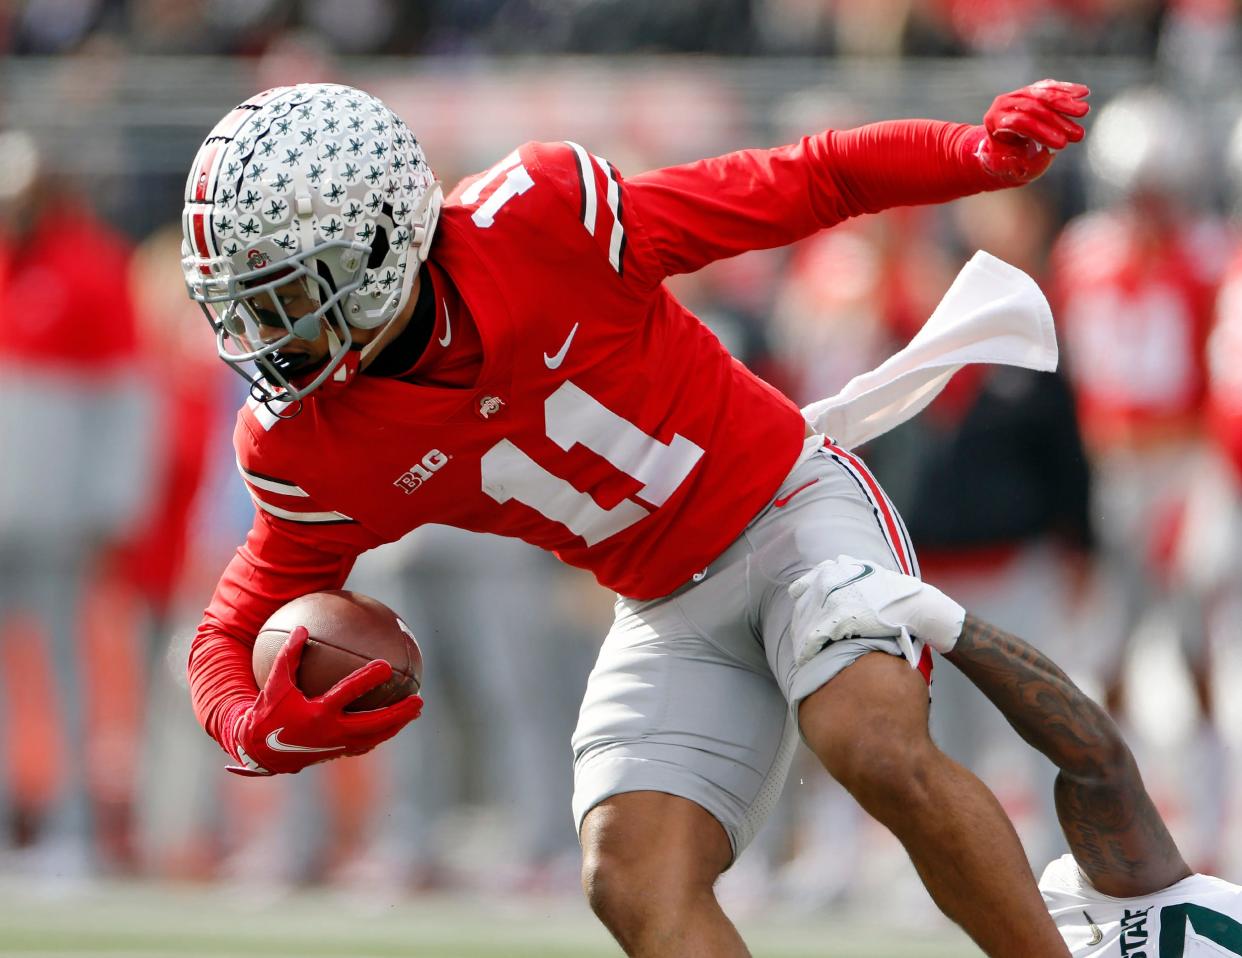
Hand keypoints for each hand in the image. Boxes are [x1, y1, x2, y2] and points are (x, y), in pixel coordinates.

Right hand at [227, 626, 423, 775]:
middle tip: (419, 700)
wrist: (260, 752)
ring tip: (415, 712)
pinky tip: (393, 723)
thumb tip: (303, 628)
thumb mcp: (275, 684)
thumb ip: (288, 655)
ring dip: (396, 725)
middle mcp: (331, 732)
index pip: (347, 694)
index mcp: (317, 713)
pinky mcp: (336, 753)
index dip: (367, 680)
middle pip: (373, 724)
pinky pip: (365, 744)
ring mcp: (336, 746)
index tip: (386, 666)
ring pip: (374, 737)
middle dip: (398, 713)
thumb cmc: (267, 713)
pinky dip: (381, 734)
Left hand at [788, 556, 964, 665]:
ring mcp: (832, 597)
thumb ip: (847, 572)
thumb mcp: (865, 572)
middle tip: (800, 642)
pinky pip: (813, 637)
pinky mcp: (838, 617)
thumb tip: (836, 571)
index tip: (802, 620)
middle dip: (799, 626)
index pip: (801, 588)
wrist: (912, 604)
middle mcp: (828, 579)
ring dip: (800, 641)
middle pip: (801, 608)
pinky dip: (807, 650)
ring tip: (801, 655)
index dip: (801, 606)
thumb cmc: (893, 592)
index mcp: (832, 568)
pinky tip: (805, 660)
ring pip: (804, 623)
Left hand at [974, 79, 1089, 184]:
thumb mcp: (1007, 167)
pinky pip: (1050, 87)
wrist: (1003, 147)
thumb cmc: (1005, 160)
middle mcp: (1004, 103)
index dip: (1042, 133)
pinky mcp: (1032, 89)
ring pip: (1043, 94)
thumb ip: (1015, 164)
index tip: (1062, 145)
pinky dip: (1067, 90)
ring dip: (1065, 102)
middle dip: (1057, 120)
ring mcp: (1018, 94)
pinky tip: (1084, 92)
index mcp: (994, 120)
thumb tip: (1034, 156)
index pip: (1020, 122)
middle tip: (1079, 134)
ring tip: (1085, 111)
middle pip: (1033, 107)